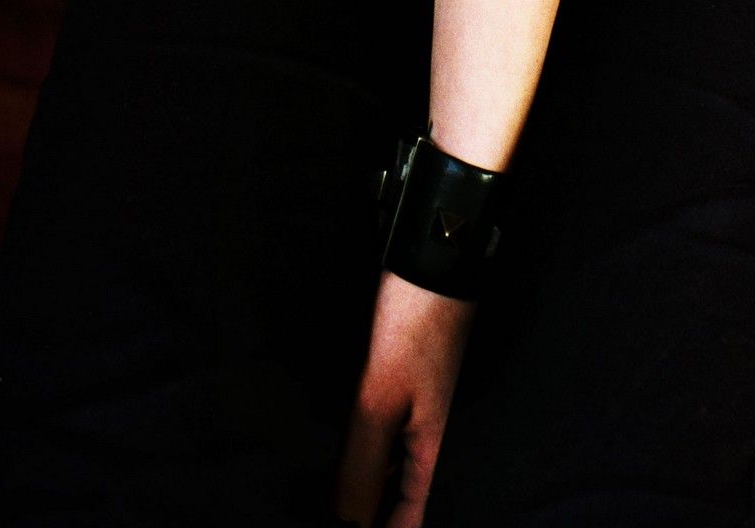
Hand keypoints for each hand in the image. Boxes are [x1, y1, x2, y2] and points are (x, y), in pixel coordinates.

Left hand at [334, 270, 475, 527]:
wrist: (432, 255)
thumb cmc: (413, 325)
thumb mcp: (381, 399)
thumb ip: (363, 463)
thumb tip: (346, 524)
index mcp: (428, 444)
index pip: (409, 515)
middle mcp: (424, 429)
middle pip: (397, 494)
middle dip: (367, 513)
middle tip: (325, 517)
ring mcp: (414, 402)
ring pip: (387, 463)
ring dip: (360, 482)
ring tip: (322, 496)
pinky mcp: (400, 377)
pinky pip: (379, 431)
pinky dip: (359, 448)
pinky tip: (333, 447)